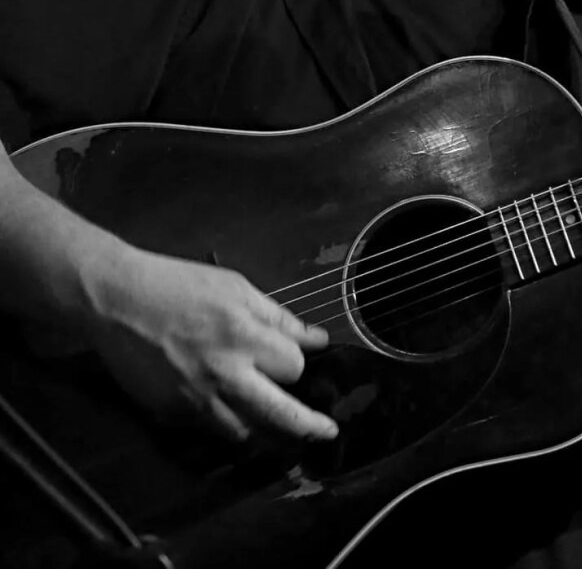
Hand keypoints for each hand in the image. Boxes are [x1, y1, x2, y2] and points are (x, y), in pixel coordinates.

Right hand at [84, 246, 337, 442]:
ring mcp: (196, 399)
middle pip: (281, 415)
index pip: (293, 367)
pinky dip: (228, 426)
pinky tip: (235, 415)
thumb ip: (278, 318)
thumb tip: (316, 339)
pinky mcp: (172, 414)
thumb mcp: (236, 288)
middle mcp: (224, 374)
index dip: (296, 363)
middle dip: (309, 427)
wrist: (117, 300)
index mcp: (243, 335)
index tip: (295, 359)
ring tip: (281, 432)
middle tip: (327, 433)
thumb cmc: (178, 285)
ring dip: (265, 431)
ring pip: (245, 434)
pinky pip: (210, 431)